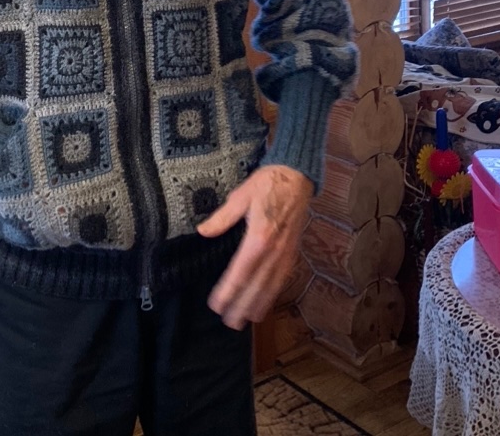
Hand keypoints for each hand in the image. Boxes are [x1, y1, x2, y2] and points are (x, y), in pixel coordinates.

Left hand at [197, 165, 312, 329]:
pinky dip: (273, 293)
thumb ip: (222, 217)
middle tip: (230, 322)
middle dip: (242, 305)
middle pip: (257, 285)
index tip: (216, 305)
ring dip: (258, 304)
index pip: (240, 272)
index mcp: (259, 237)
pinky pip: (283, 278)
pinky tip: (266, 302)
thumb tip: (203, 231)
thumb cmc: (267, 184)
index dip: (228, 291)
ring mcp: (286, 252)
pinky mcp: (293, 251)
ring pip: (272, 285)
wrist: (296, 177)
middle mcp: (274, 250)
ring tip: (246, 320)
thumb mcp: (240, 196)